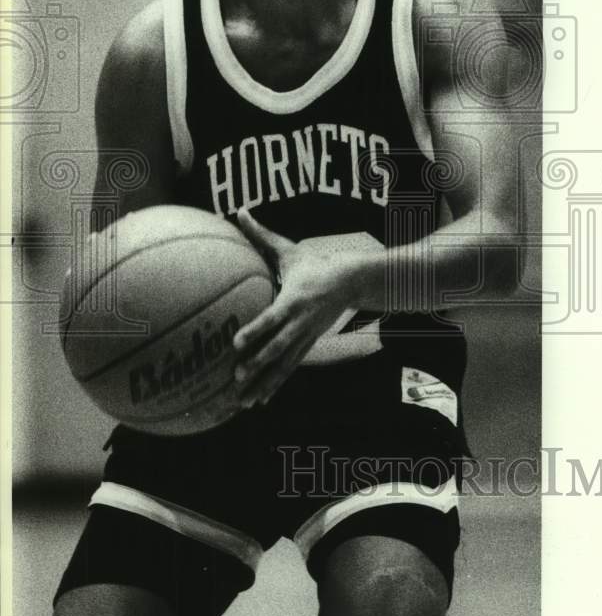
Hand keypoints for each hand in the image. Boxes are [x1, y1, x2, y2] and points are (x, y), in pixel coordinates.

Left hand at [233, 208, 358, 406]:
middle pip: (277, 349)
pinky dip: (275, 385)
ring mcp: (305, 337)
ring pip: (283, 366)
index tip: (236, 343)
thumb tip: (239, 212)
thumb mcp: (289, 249)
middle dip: (257, 365)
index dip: (255, 331)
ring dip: (263, 384)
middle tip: (236, 379)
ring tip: (243, 403)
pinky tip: (260, 401)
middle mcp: (299, 323)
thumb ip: (261, 235)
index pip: (272, 318)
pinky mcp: (308, 344)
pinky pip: (289, 369)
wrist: (351, 282)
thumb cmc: (315, 263)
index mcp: (293, 300)